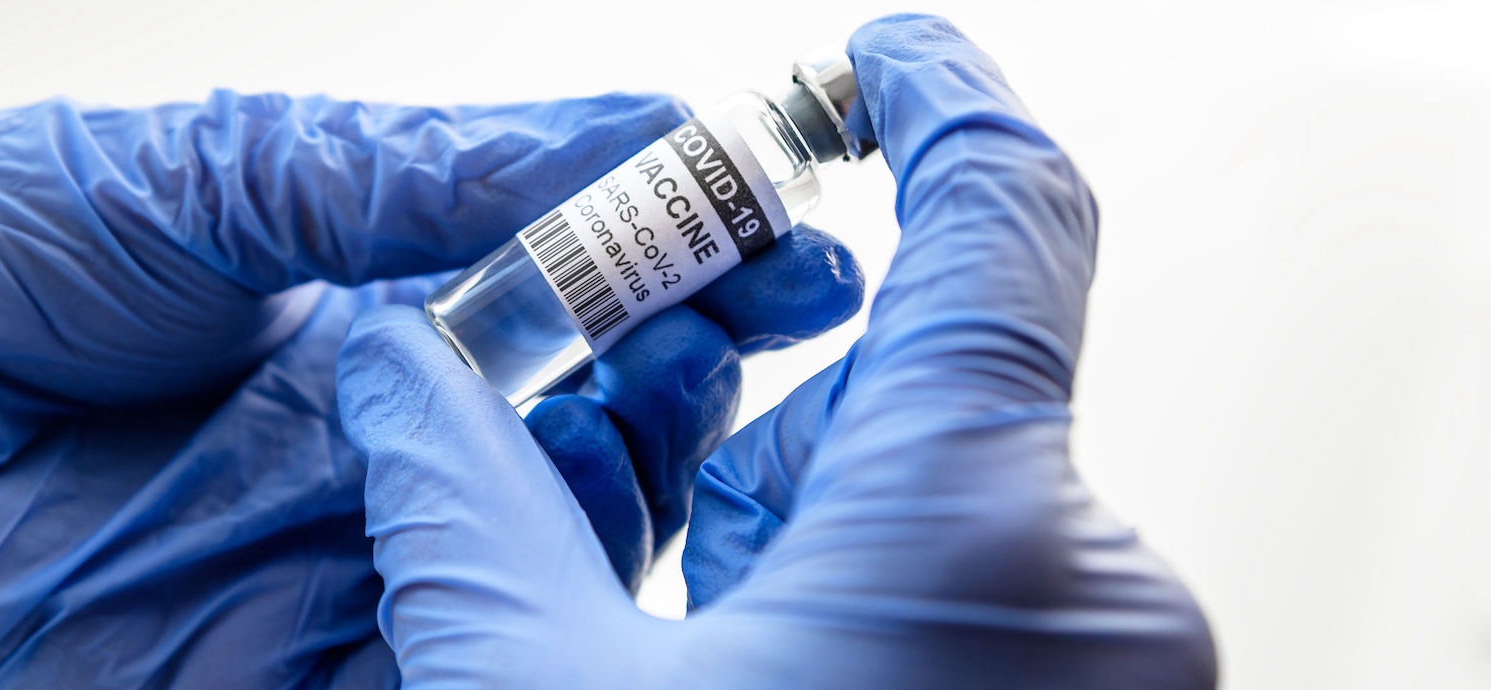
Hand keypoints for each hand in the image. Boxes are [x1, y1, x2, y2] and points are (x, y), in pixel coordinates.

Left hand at [0, 89, 864, 687]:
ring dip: (629, 493)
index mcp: (397, 319)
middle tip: (737, 322)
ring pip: (544, 563)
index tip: (787, 246)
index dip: (696, 281)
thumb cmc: (23, 237)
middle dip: (688, 385)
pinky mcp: (293, 662)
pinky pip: (440, 663)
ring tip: (652, 404)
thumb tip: (642, 133)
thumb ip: (445, 171)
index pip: (593, 313)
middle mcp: (397, 445)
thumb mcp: (255, 167)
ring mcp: (352, 555)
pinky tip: (561, 557)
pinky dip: (518, 625)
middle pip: (598, 445)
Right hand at [338, 14, 1215, 688]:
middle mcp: (1096, 591)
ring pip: (929, 506)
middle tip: (639, 520)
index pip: (1002, 210)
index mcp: (987, 535)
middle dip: (760, 430)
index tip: (875, 54)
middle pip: (910, 395)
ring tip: (682, 667)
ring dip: (791, 543)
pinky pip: (965, 594)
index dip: (931, 95)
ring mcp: (1111, 672)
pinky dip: (846, 611)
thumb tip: (390, 362)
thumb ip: (460, 495)